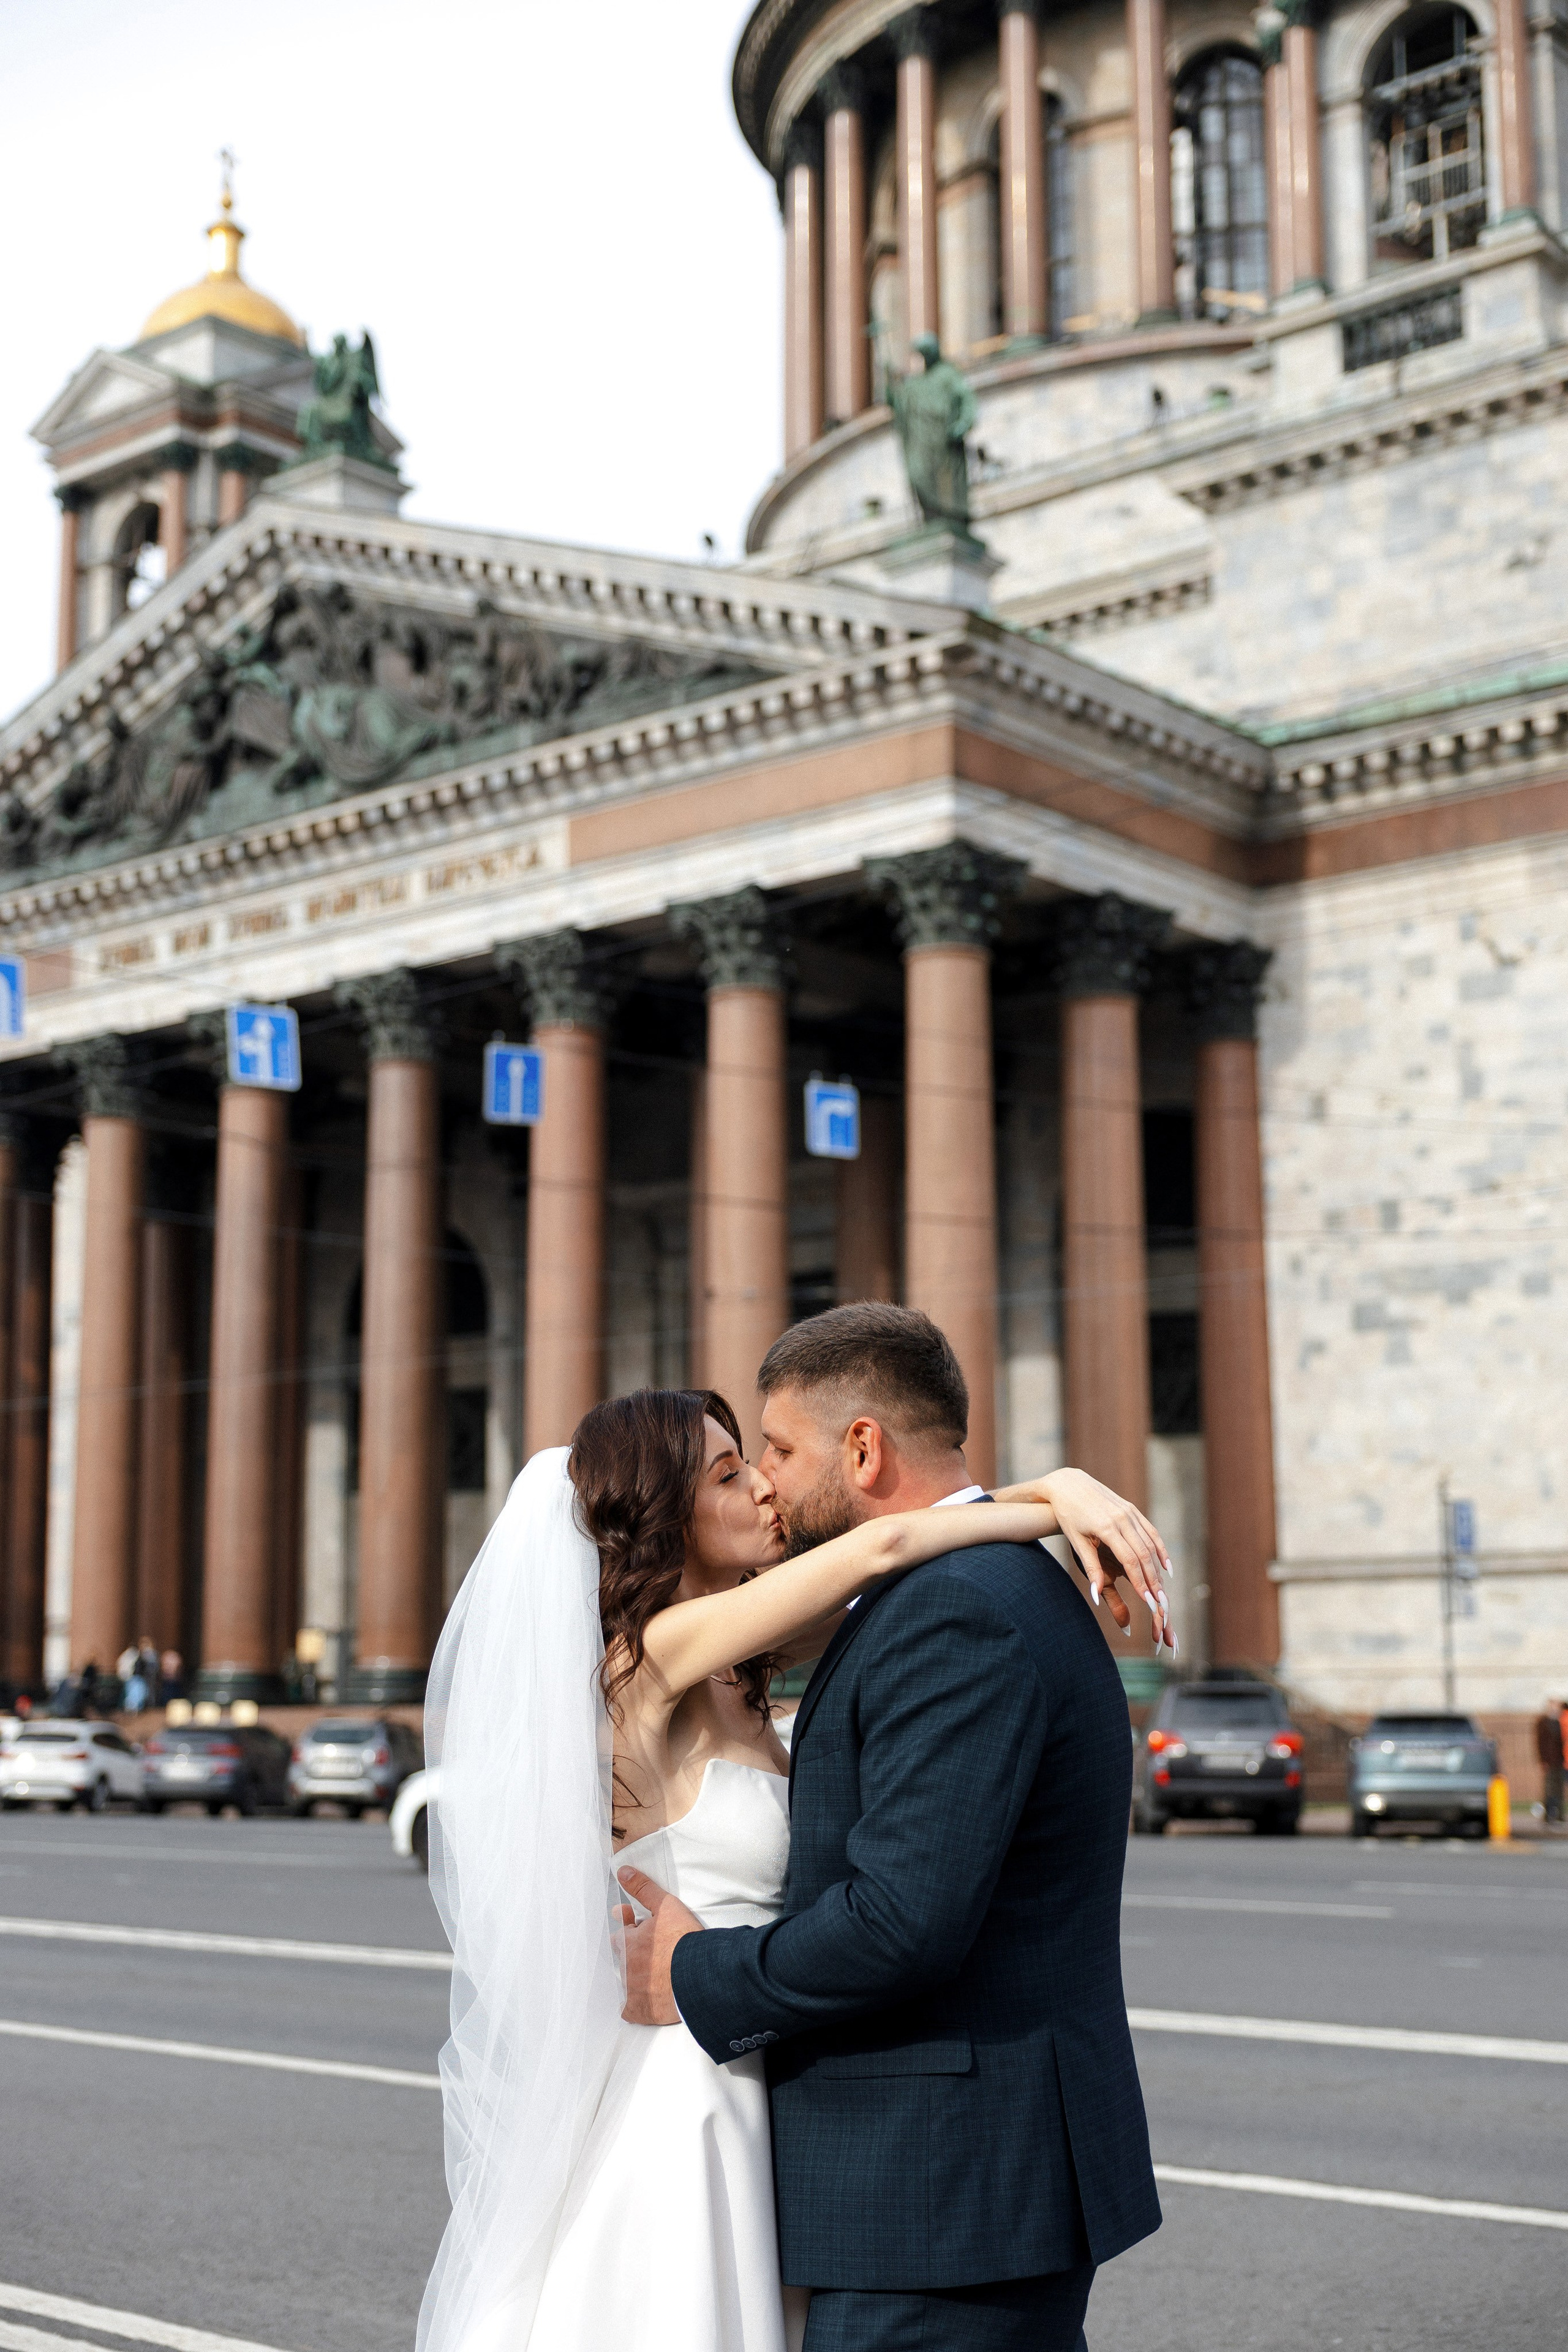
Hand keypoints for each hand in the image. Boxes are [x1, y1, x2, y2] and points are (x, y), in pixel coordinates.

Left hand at [616, 1865, 702, 2024]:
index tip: (637, 1927)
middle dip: (632, 1954)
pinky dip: (635, 2007)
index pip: (621, 1934)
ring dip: (636, 1978)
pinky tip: (644, 2002)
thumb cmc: (684, 1940)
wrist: (699, 1975)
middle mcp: (626, 1967)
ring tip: (655, 1975)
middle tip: (650, 1952)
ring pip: (627, 1983)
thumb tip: (622, 1870)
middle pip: (623, 1959)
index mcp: (629, 1942)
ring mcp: (632, 1991)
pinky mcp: (642, 2012)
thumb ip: (643, 1888)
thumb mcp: (665, 1906)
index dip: (629, 1929)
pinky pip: (629, 2011)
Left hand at [1038, 1470, 1175, 1650]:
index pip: (1130, 1560)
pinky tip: (1166, 1566)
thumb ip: (1091, 1568)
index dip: (1140, 1582)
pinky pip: (1151, 1531)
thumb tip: (1096, 1596)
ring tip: (1163, 1589)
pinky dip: (1160, 1549)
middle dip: (1153, 1580)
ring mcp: (1129, 1512)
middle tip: (1160, 1602)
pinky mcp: (1131, 1509)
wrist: (1069, 1484)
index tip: (1148, 1601)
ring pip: (1150, 1544)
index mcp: (1106, 1528)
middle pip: (1144, 1554)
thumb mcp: (1076, 1542)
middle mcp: (1121, 1519)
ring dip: (1158, 1568)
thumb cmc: (1068, 1516)